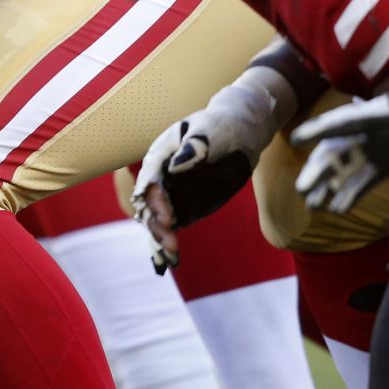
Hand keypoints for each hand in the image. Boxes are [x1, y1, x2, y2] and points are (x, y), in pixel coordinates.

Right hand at [133, 78, 279, 271]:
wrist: (239, 131)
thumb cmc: (223, 124)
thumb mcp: (212, 129)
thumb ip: (196, 146)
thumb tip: (178, 164)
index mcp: (160, 155)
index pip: (151, 180)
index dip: (156, 200)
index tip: (169, 218)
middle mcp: (161, 177)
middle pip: (150, 205)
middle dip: (157, 225)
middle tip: (171, 244)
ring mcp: (172, 193)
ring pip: (157, 220)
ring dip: (160, 239)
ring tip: (169, 259)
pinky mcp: (185, 206)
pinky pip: (170, 227)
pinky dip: (165, 245)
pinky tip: (165, 264)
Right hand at [292, 96, 388, 214]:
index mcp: (378, 113)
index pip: (345, 121)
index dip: (319, 130)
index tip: (297, 141)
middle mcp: (368, 133)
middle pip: (336, 151)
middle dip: (317, 171)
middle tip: (302, 189)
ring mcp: (373, 151)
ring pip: (343, 170)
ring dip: (326, 188)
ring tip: (313, 206)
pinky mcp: (383, 166)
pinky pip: (362, 182)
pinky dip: (350, 196)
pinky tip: (338, 210)